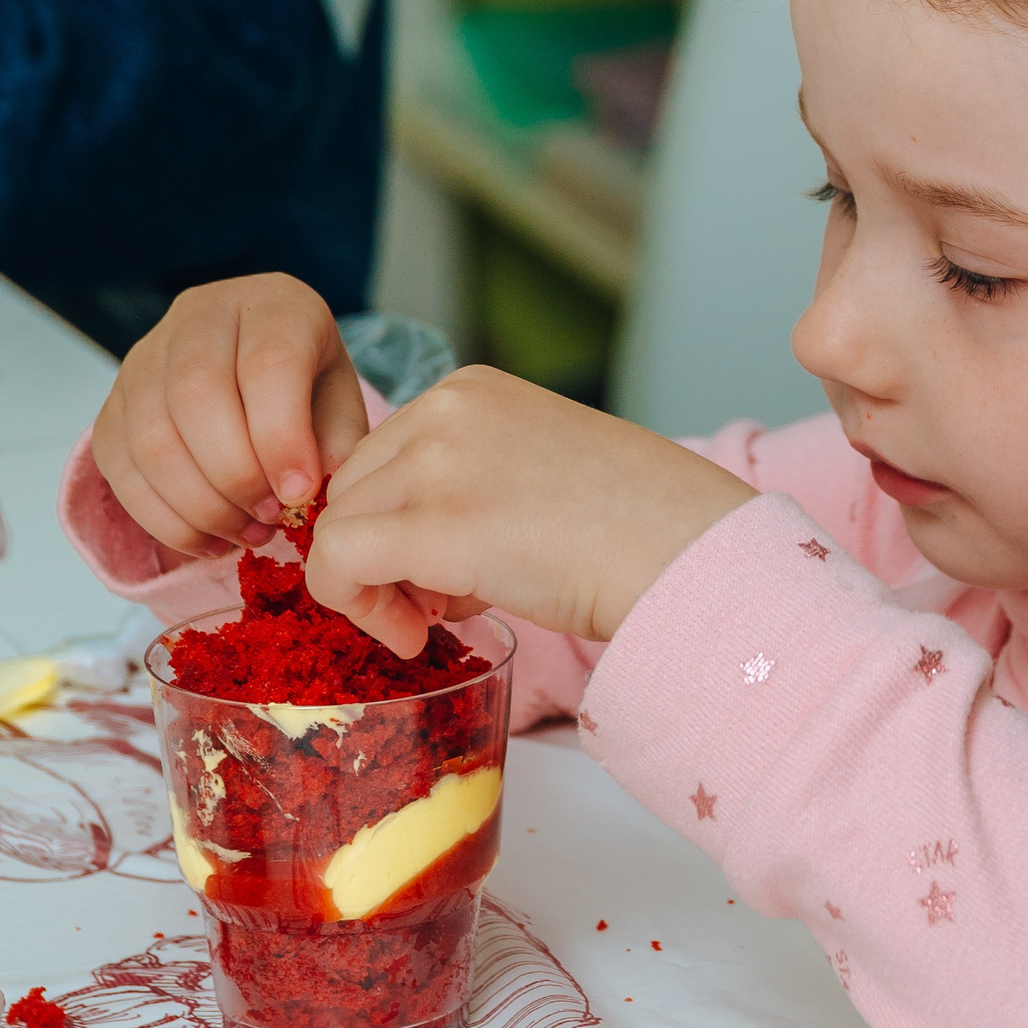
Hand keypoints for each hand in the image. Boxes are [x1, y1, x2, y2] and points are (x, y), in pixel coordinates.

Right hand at [91, 275, 369, 556]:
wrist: (253, 362)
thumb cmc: (307, 383)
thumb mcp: (340, 398)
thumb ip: (336, 439)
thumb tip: (307, 491)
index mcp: (271, 305)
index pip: (267, 364)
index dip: (281, 437)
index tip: (301, 494)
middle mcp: (198, 319)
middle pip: (197, 397)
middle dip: (236, 476)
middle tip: (272, 518)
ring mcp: (144, 360)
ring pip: (152, 439)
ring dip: (201, 506)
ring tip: (248, 534)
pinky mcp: (112, 407)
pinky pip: (121, 470)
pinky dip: (165, 520)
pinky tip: (211, 540)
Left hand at [305, 366, 755, 655]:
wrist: (690, 555)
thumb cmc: (640, 529)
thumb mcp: (538, 474)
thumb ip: (469, 488)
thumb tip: (409, 552)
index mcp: (473, 390)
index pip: (381, 457)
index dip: (394, 524)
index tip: (436, 575)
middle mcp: (446, 408)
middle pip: (351, 490)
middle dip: (378, 556)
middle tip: (435, 607)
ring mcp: (437, 460)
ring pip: (337, 527)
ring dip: (371, 588)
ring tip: (439, 619)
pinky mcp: (434, 523)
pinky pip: (338, 564)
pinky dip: (358, 610)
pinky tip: (414, 638)